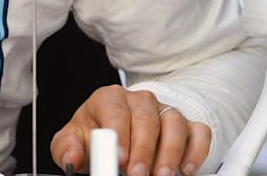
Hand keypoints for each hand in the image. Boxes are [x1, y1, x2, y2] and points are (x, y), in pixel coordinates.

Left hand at [51, 85, 209, 175]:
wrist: (114, 137)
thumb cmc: (94, 136)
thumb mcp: (73, 140)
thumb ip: (67, 148)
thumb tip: (72, 157)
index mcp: (109, 99)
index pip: (115, 111)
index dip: (119, 135)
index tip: (120, 159)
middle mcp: (139, 101)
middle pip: (147, 118)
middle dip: (144, 149)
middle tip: (138, 175)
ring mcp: (164, 111)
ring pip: (174, 122)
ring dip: (171, 151)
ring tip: (162, 175)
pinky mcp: (185, 126)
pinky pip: (199, 132)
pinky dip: (196, 150)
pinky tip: (186, 168)